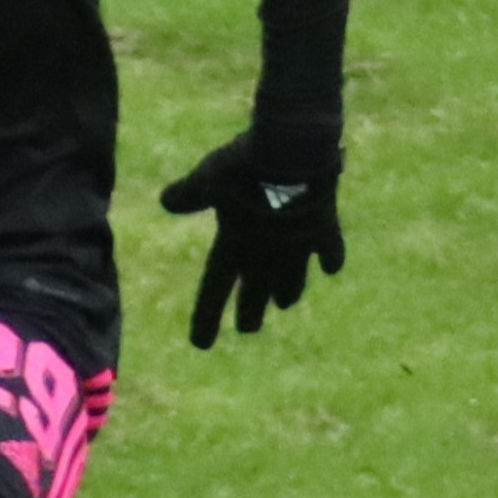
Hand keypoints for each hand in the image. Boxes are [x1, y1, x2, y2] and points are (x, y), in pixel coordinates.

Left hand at [155, 124, 343, 350]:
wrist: (293, 152)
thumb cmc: (243, 166)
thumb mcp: (208, 177)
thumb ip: (188, 194)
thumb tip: (165, 201)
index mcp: (233, 247)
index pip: (214, 293)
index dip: (206, 319)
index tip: (201, 345)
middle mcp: (266, 257)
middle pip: (256, 295)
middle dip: (250, 313)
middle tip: (247, 327)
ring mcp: (299, 247)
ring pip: (293, 282)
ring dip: (287, 294)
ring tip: (285, 303)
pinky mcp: (326, 228)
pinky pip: (330, 251)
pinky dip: (331, 259)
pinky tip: (332, 268)